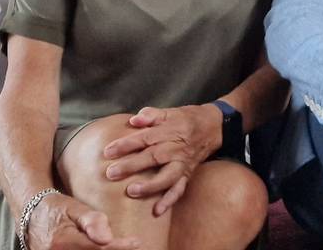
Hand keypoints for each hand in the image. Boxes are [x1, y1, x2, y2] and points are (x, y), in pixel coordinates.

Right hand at [26, 192, 140, 249]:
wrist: (31, 216)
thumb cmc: (56, 208)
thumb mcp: (74, 208)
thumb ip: (92, 221)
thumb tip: (108, 239)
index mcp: (63, 243)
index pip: (99, 248)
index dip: (120, 247)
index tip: (137, 242)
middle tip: (133, 246)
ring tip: (124, 247)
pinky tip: (107, 249)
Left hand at [101, 105, 219, 214]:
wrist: (214, 126)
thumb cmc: (186, 119)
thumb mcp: (170, 112)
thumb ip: (151, 114)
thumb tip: (134, 120)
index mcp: (170, 130)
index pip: (146, 137)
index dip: (127, 144)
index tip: (108, 152)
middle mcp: (176, 148)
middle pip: (154, 157)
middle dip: (132, 165)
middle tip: (111, 173)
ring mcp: (183, 163)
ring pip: (167, 176)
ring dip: (150, 185)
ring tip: (131, 191)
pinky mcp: (187, 174)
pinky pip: (180, 188)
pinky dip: (169, 200)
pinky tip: (157, 210)